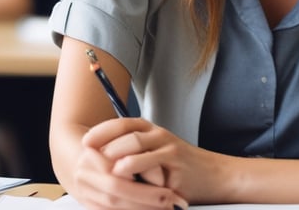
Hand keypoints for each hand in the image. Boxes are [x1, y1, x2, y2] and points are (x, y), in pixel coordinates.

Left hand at [84, 117, 231, 205]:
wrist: (214, 175)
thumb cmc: (182, 169)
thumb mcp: (157, 157)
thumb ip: (137, 155)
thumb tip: (104, 160)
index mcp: (151, 131)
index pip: (123, 123)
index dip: (101, 130)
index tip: (84, 140)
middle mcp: (158, 133)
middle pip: (126, 129)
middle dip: (103, 140)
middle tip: (85, 152)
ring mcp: (167, 144)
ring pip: (135, 141)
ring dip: (114, 151)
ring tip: (99, 161)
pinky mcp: (174, 159)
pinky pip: (149, 159)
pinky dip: (132, 165)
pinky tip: (120, 171)